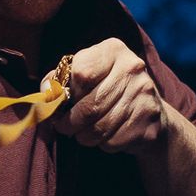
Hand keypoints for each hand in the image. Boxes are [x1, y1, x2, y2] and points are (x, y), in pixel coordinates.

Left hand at [55, 38, 168, 154]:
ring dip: (84, 136)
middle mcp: (133, 68)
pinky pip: (113, 141)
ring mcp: (144, 95)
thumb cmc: (107, 89)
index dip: (65, 94)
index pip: (81, 74)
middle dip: (70, 123)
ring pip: (99, 128)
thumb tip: (45, 94)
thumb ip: (60, 79)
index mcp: (113, 50)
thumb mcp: (86, 74)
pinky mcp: (150, 122)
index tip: (61, 103)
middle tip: (64, 127)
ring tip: (84, 132)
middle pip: (89, 106)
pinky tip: (107, 135)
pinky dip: (103, 144)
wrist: (150, 111)